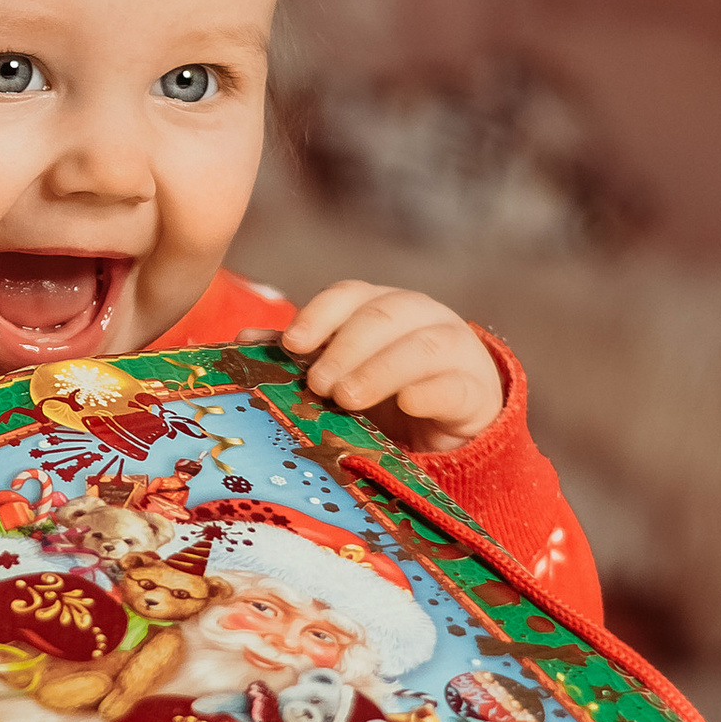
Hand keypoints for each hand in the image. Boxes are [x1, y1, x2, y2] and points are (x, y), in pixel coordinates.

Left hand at [282, 281, 502, 455]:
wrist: (453, 426)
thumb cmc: (388, 392)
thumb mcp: (343, 373)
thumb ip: (301, 356)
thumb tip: (244, 341)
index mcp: (382, 306)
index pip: (350, 295)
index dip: (319, 315)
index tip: (293, 344)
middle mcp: (420, 317)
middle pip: (383, 317)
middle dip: (345, 348)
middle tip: (318, 384)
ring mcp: (455, 351)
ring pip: (421, 346)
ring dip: (380, 369)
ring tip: (347, 398)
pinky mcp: (476, 392)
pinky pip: (454, 386)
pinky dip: (429, 392)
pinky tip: (407, 403)